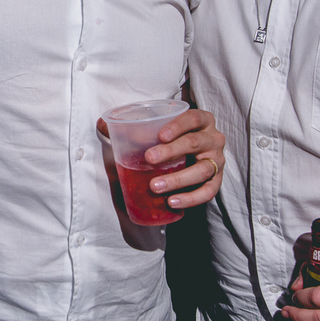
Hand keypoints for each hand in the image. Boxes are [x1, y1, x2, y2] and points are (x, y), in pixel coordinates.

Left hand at [96, 108, 224, 209]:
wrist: (191, 157)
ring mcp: (217, 160)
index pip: (193, 118)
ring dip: (179, 179)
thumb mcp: (155, 130)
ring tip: (156, 187)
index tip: (159, 135)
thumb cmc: (170, 140)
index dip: (178, 125)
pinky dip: (191, 198)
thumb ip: (130, 126)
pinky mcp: (218, 181)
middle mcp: (213, 138)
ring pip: (202, 169)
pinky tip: (172, 202)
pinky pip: (209, 192)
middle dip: (172, 152)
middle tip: (149, 159)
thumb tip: (102, 122)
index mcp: (201, 120)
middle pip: (196, 143)